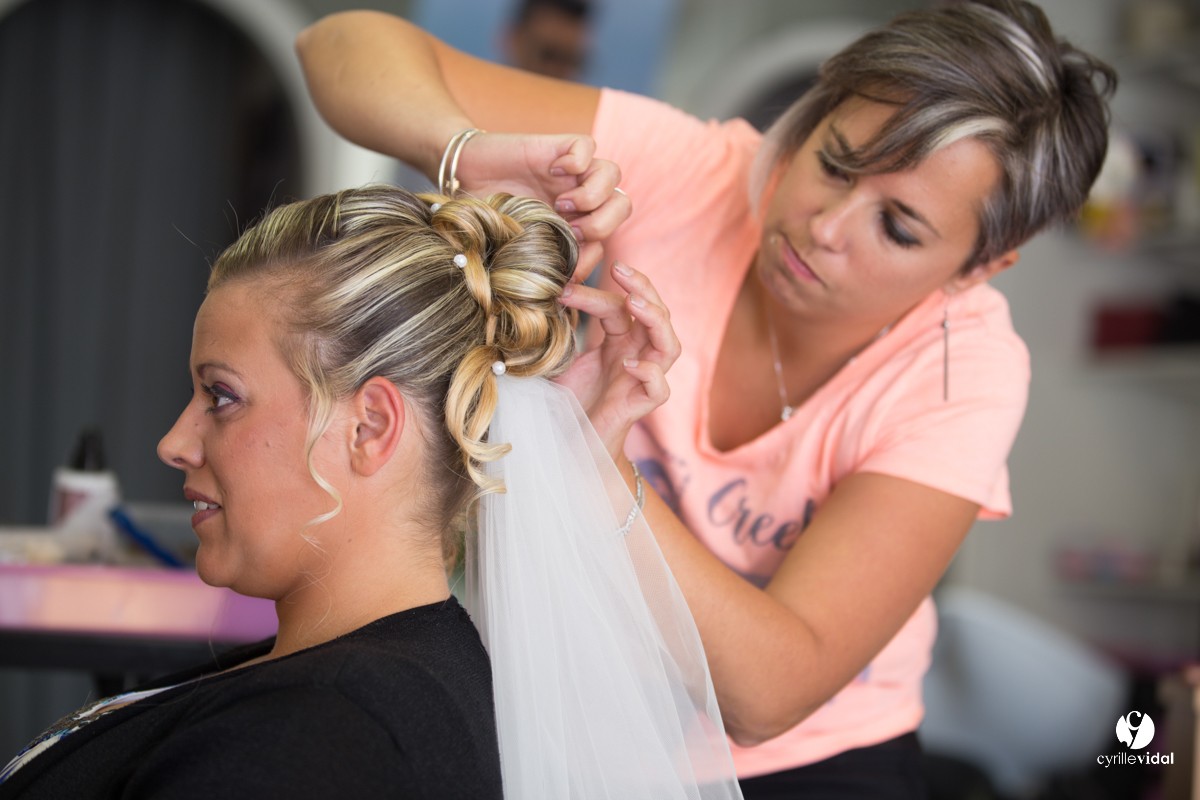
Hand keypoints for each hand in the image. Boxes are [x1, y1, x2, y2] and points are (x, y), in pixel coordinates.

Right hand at [455, 132, 630, 280]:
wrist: (464, 173)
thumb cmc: (488, 214)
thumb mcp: (517, 247)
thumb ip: (542, 266)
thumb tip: (564, 292)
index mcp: (576, 223)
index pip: (608, 239)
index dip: (593, 257)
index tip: (567, 267)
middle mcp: (580, 197)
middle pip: (623, 205)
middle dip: (601, 224)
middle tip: (569, 230)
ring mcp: (573, 171)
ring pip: (613, 174)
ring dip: (592, 195)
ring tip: (560, 203)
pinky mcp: (560, 147)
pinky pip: (588, 146)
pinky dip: (576, 160)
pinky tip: (551, 171)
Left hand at [554, 263, 679, 462]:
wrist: (570, 446)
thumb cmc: (567, 403)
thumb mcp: (558, 360)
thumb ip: (557, 332)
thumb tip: (534, 295)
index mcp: (620, 342)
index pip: (619, 307)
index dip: (596, 291)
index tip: (565, 284)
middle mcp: (637, 356)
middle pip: (657, 314)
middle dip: (642, 287)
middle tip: (619, 268)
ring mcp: (643, 381)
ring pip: (669, 345)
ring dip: (656, 320)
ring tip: (634, 304)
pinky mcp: (641, 407)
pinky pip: (660, 388)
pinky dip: (648, 373)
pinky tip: (628, 365)